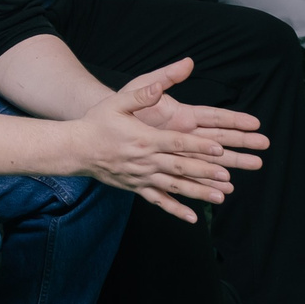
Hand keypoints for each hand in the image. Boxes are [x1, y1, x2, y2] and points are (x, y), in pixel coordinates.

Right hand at [65, 59, 260, 222]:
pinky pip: (159, 201)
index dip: (199, 146)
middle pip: (180, 167)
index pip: (177, 143)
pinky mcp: (137, 187)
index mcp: (144, 139)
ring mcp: (142, 177)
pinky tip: (192, 217)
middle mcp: (145, 161)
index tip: (219, 149)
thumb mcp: (117, 102)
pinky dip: (176, 210)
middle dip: (206, 172)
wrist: (77, 149)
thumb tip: (159, 85)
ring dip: (199, 193)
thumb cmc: (97, 122)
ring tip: (220, 197)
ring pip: (175, 187)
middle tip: (228, 176)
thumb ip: (141, 95)